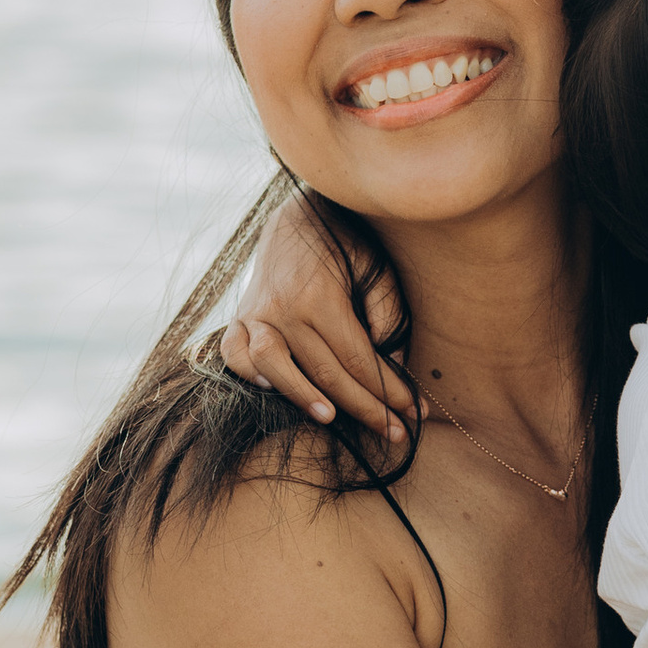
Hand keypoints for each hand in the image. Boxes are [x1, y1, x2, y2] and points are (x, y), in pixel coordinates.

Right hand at [218, 192, 413, 440]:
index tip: (413, 411)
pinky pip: (234, 354)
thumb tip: (392, 360)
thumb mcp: (376, 266)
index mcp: (321, 297)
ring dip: (304, 398)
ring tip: (332, 420)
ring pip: (276, 369)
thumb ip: (385, 311)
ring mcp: (256, 314)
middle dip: (365, 407)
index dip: (388, 390)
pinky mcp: (239, 317)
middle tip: (395, 432)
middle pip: (326, 373)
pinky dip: (248, 374)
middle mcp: (284, 309)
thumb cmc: (344, 242)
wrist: (296, 215)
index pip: (358, 359)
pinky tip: (270, 390)